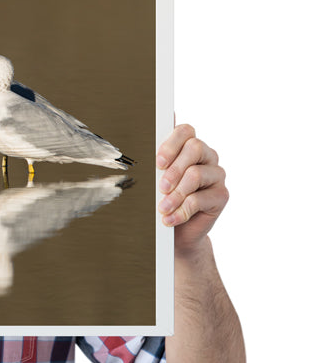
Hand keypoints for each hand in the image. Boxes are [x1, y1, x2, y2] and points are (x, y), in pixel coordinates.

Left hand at [156, 124, 228, 255]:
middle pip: (195, 148)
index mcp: (188, 146)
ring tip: (162, 208)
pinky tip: (169, 219)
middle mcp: (206, 156)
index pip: (185, 131)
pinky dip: (181, 211)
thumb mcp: (154, 179)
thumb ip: (154, 162)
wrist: (175, 232)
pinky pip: (200, 199)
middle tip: (160, 188)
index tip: (158, 163)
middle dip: (174, 169)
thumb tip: (141, 142)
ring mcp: (216, 175)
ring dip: (175, 194)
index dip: (171, 144)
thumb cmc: (162, 199)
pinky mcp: (221, 195)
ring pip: (196, 174)